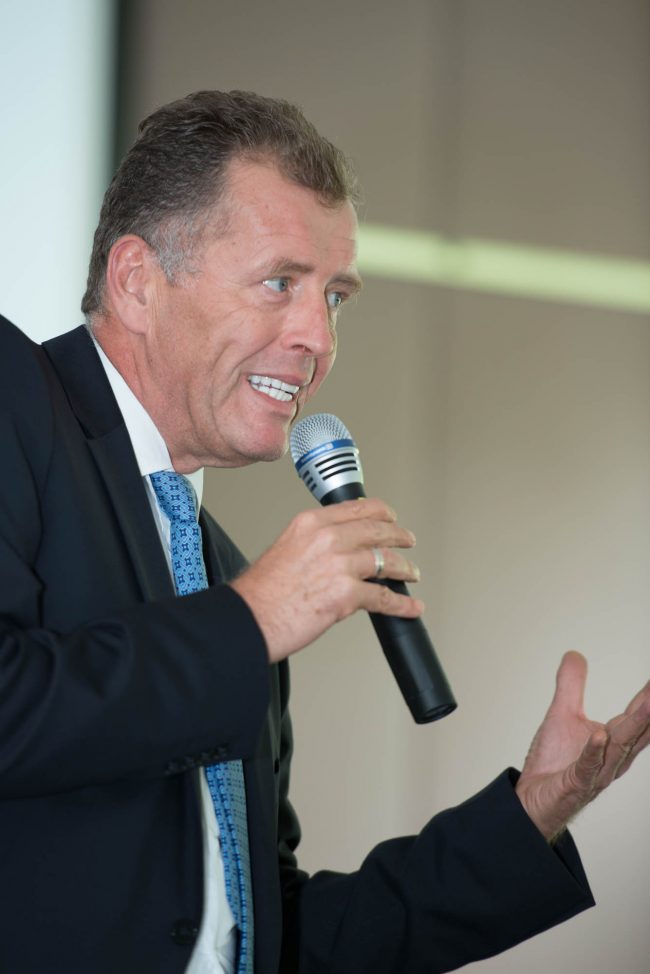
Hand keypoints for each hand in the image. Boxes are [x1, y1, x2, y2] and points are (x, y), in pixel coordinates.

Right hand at [230, 498, 422, 662]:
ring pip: (386, 562)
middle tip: (407, 541)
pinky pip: (384, 597)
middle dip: (398, 537)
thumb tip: (338, 548)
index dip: (382, 512)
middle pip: (377, 531)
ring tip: (411, 573)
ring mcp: (339, 565)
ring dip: (405, 569)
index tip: (390, 517)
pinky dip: (402, 604)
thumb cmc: (262, 592)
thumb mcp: (286, 548)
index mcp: (311, 523)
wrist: (249, 618)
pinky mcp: (346, 594)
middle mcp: (327, 538)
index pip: (358, 508)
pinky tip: (410, 606)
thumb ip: (313, 542)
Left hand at [515, 651, 649, 841]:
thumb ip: (570, 685)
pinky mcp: (577, 782)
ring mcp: (598, 771)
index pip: (637, 714)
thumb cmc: (554, 762)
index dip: (649, 696)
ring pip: (620, 745)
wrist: (533, 799)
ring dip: (636, 723)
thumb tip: (575, 654)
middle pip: (637, 728)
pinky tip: (601, 734)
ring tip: (648, 702)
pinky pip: (588, 766)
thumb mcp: (562, 713)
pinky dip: (595, 750)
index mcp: (614, 740)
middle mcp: (613, 757)